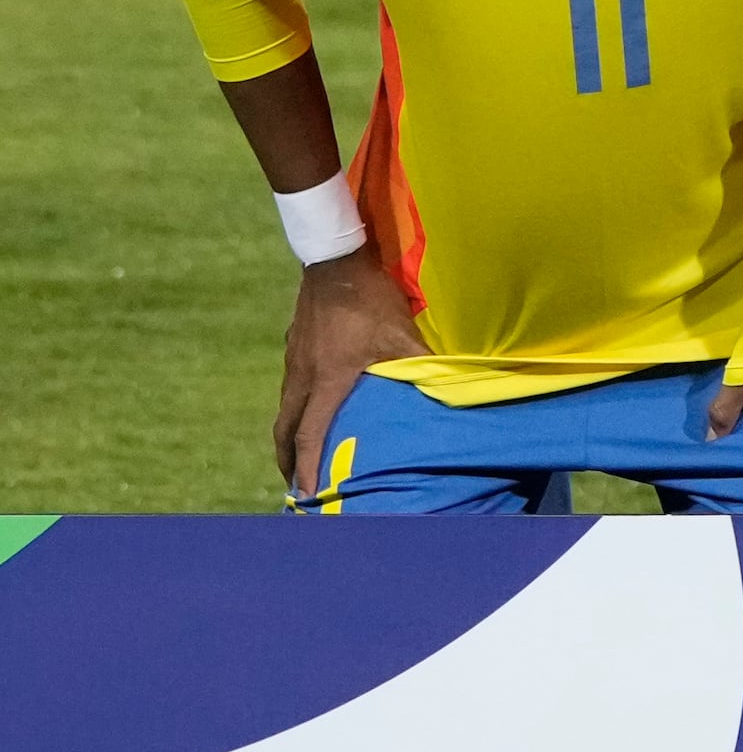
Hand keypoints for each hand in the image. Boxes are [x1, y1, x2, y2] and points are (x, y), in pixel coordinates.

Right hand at [270, 252, 417, 500]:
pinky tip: (309, 410)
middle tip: (294, 483)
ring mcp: (294, 361)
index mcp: (327, 379)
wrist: (334, 260)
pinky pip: (289, 389)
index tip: (305, 491)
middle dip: (287, 459)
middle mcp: (303, 376)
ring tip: (298, 454)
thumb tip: (448, 383)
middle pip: (285, 429)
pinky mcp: (294, 348)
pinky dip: (294, 410)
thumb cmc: (370, 299)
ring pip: (285, 408)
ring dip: (289, 435)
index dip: (306, 465)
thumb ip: (418, 361)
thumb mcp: (400, 332)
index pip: (310, 434)